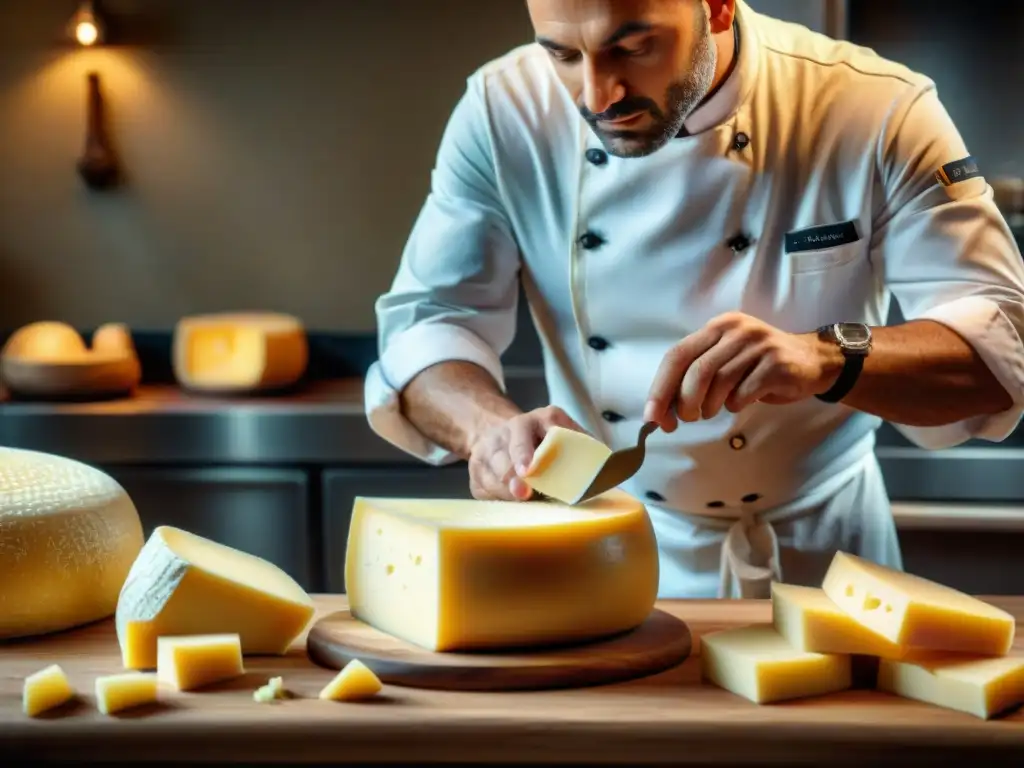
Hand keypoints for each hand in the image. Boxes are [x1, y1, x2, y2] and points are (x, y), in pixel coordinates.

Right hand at [467, 406, 586, 500]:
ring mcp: (487, 451)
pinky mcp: (476, 471)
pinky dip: (496, 497)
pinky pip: (482, 489)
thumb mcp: (564, 430)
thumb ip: (582, 444)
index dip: (524, 454)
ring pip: (491, 477)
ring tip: (519, 499)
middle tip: (523, 493)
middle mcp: (506, 433)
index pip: (522, 437)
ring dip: (505, 492)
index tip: (528, 470)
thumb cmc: (543, 439)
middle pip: (503, 460)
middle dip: (513, 479)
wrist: (503, 433)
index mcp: (532, 422)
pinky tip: (508, 500)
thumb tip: (606, 467)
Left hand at [643, 312, 843, 430]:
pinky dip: (735, 405)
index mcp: (717, 327)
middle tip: (686, 418)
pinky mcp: (777, 364)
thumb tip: (663, 408)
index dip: (660, 388)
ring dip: (709, 406)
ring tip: (711, 411)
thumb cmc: (758, 366)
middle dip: (684, 403)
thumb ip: (696, 374)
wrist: (812, 361)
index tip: (652, 416)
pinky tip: (739, 403)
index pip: (677, 355)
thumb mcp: (725, 359)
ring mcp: (758, 345)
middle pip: (696, 371)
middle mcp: (736, 330)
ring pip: (719, 382)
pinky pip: (744, 392)